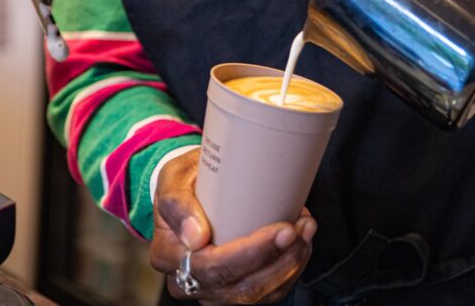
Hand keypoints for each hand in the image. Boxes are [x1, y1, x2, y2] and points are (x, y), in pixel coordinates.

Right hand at [150, 147, 316, 302]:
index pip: (213, 268)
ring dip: (289, 265)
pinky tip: (301, 244)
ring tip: (306, 229)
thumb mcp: (173, 180)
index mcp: (168, 256)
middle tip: (302, 227)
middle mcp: (188, 282)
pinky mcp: (232, 288)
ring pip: (257, 293)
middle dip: (280, 260)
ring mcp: (211, 290)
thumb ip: (178, 205)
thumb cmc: (182, 182)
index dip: (251, 255)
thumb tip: (196, 238)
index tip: (282, 230)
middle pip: (239, 288)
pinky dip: (288, 270)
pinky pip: (265, 291)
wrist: (186, 191)